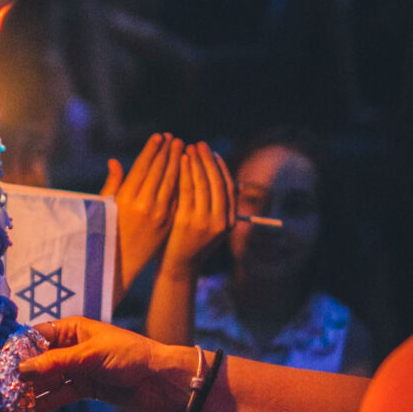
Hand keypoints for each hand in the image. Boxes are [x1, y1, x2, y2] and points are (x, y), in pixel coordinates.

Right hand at [21, 316, 192, 411]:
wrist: (160, 381)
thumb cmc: (130, 356)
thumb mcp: (90, 356)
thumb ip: (55, 363)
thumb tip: (22, 369)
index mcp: (73, 329)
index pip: (37, 336)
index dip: (18, 349)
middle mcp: (72, 347)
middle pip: (38, 360)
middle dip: (20, 374)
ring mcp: (77, 369)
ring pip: (46, 380)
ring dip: (30, 392)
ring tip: (9, 405)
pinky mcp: (84, 388)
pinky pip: (58, 395)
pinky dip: (45, 404)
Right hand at [102, 133, 184, 298]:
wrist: (120, 264)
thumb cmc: (106, 232)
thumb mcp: (104, 207)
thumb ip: (112, 183)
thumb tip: (115, 161)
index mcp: (125, 198)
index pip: (143, 167)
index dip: (152, 150)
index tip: (159, 136)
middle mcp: (143, 204)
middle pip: (160, 171)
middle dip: (168, 152)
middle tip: (174, 138)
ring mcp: (158, 214)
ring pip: (172, 182)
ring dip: (179, 163)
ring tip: (183, 149)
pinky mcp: (168, 222)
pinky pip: (178, 197)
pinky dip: (183, 181)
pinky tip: (187, 170)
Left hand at [160, 142, 234, 275]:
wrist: (178, 267)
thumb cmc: (192, 242)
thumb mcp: (212, 226)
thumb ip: (221, 207)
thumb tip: (235, 183)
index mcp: (229, 221)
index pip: (228, 187)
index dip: (220, 167)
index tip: (212, 152)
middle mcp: (220, 221)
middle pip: (216, 182)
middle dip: (207, 160)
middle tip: (199, 144)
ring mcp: (204, 221)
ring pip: (202, 183)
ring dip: (196, 162)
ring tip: (188, 148)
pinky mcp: (186, 222)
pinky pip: (186, 190)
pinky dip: (185, 172)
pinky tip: (180, 161)